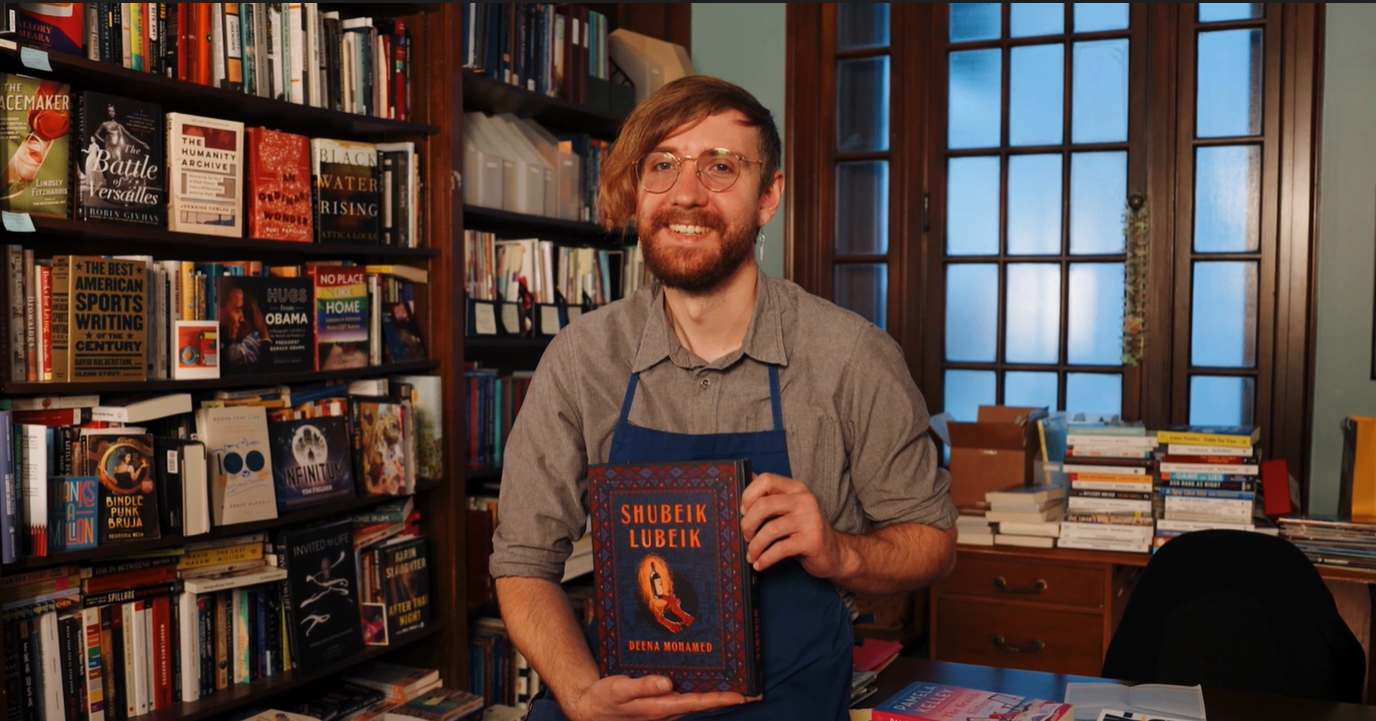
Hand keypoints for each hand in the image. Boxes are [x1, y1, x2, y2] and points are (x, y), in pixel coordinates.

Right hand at [567, 674, 749, 720]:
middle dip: (727, 700)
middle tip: (753, 693)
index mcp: (660, 708)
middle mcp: (666, 712)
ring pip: (696, 705)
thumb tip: (667, 683)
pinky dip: (701, 697)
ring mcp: (664, 712)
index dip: (720, 699)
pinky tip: (708, 688)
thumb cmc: (604, 700)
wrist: (589, 710)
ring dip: (717, 698)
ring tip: (739, 690)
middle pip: (703, 706)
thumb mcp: (619, 690)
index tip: (742, 695)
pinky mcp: (659, 708)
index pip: (697, 703)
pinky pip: (686, 703)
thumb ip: (643, 686)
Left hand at [740, 473, 849, 577]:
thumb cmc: (803, 530)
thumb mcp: (788, 508)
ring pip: (769, 530)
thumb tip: (743, 478)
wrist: (833, 553)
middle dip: (747, 524)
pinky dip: (765, 559)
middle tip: (746, 536)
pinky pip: (779, 549)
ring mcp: (809, 520)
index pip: (766, 480)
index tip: (743, 512)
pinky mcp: (811, 540)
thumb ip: (769, 496)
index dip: (748, 496)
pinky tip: (760, 564)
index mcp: (795, 488)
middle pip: (763, 505)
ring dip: (755, 546)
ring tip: (752, 554)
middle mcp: (804, 500)